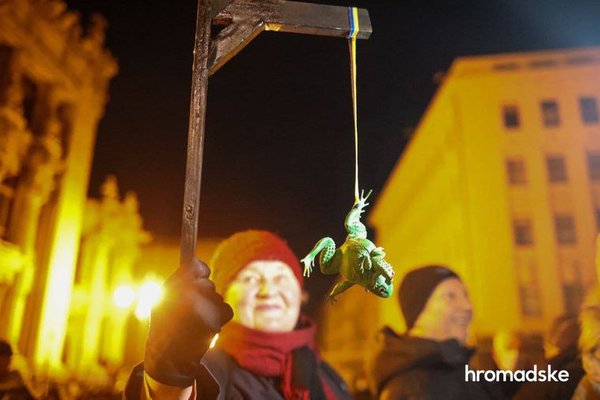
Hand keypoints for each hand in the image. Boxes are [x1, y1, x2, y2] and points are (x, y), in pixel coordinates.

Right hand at [144, 259, 232, 386]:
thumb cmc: (164, 327)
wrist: (169, 358)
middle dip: (203, 293)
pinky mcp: (217, 319)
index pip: (195, 266)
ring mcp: (205, 306)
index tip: (200, 274)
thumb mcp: (162, 300)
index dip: (199, 270)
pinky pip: (226, 309)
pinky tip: (206, 326)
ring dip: (210, 307)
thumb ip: (178, 280)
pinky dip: (219, 317)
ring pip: (217, 297)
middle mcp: (190, 293)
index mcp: (174, 286)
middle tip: (190, 310)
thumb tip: (200, 265)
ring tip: (195, 322)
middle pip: (207, 283)